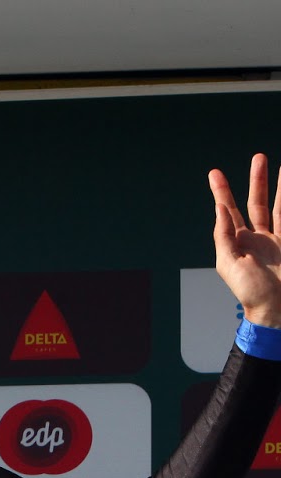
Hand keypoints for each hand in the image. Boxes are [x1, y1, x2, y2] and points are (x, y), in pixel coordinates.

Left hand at [211, 154, 280, 327]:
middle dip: (257, 180)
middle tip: (259, 158)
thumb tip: (220, 209)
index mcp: (236, 242)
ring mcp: (275, 239)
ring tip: (279, 165)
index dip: (222, 193)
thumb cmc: (251, 292)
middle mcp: (256, 238)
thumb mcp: (229, 263)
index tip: (215, 174)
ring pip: (277, 206)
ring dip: (277, 186)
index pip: (227, 211)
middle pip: (256, 202)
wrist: (277, 307)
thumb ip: (223, 235)